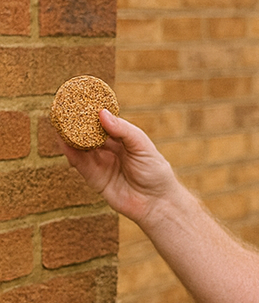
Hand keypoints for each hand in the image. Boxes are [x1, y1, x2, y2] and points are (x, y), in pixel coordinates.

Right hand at [59, 109, 178, 224]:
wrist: (157, 202)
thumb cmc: (156, 172)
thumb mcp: (142, 146)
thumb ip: (123, 130)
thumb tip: (102, 113)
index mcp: (123, 140)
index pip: (104, 123)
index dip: (92, 113)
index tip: (80, 100)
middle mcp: (109, 151)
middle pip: (89, 134)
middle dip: (76, 123)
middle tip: (64, 109)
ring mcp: (101, 164)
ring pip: (81, 147)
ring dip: (69, 136)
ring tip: (58, 122)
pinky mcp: (94, 178)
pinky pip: (79, 164)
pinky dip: (70, 152)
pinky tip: (63, 141)